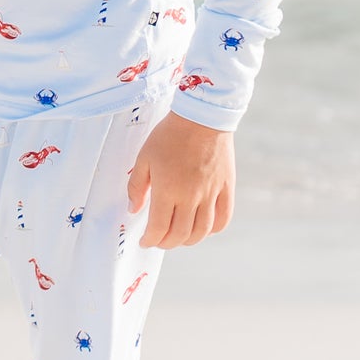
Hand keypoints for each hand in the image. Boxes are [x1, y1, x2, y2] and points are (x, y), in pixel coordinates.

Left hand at [127, 110, 234, 247]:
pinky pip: (223, 218)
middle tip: (159, 239)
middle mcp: (190, 197)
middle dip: (166, 243)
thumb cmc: (169, 135)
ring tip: (179, 236)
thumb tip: (134, 209)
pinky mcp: (226, 188)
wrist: (201, 117)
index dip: (150, 240)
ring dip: (188, 240)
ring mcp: (211, 194)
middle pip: (180, 235)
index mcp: (167, 190)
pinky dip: (214, 229)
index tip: (145, 240)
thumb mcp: (144, 158)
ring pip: (202, 232)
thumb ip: (137, 186)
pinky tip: (204, 227)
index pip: (158, 228)